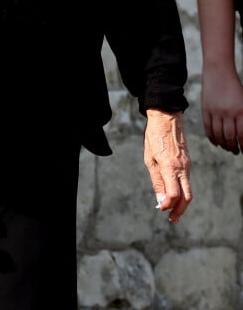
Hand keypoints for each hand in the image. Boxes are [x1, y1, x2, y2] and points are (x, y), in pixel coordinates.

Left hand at [144, 109, 191, 223]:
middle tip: (172, 219)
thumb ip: (156, 181)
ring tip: (172, 210)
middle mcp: (182, 168)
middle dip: (180, 210)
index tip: (161, 209)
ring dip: (182, 202)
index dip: (168, 205)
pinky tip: (173, 194)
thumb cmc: (154, 138)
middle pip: (187, 197)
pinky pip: (187, 181)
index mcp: (170, 167)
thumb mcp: (149, 159)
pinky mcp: (188, 163)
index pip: (174, 194)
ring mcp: (187, 166)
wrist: (167, 119)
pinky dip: (182, 191)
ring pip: (189, 190)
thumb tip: (160, 201)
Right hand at [202, 67, 242, 153]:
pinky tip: (215, 142)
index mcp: (241, 111)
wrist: (219, 71)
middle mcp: (228, 112)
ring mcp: (216, 111)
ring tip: (226, 148)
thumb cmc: (234, 86)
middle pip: (230, 137)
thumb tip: (242, 134)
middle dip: (233, 147)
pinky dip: (211, 137)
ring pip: (218, 135)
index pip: (242, 135)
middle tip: (235, 151)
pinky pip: (207, 128)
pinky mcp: (205, 109)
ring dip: (223, 144)